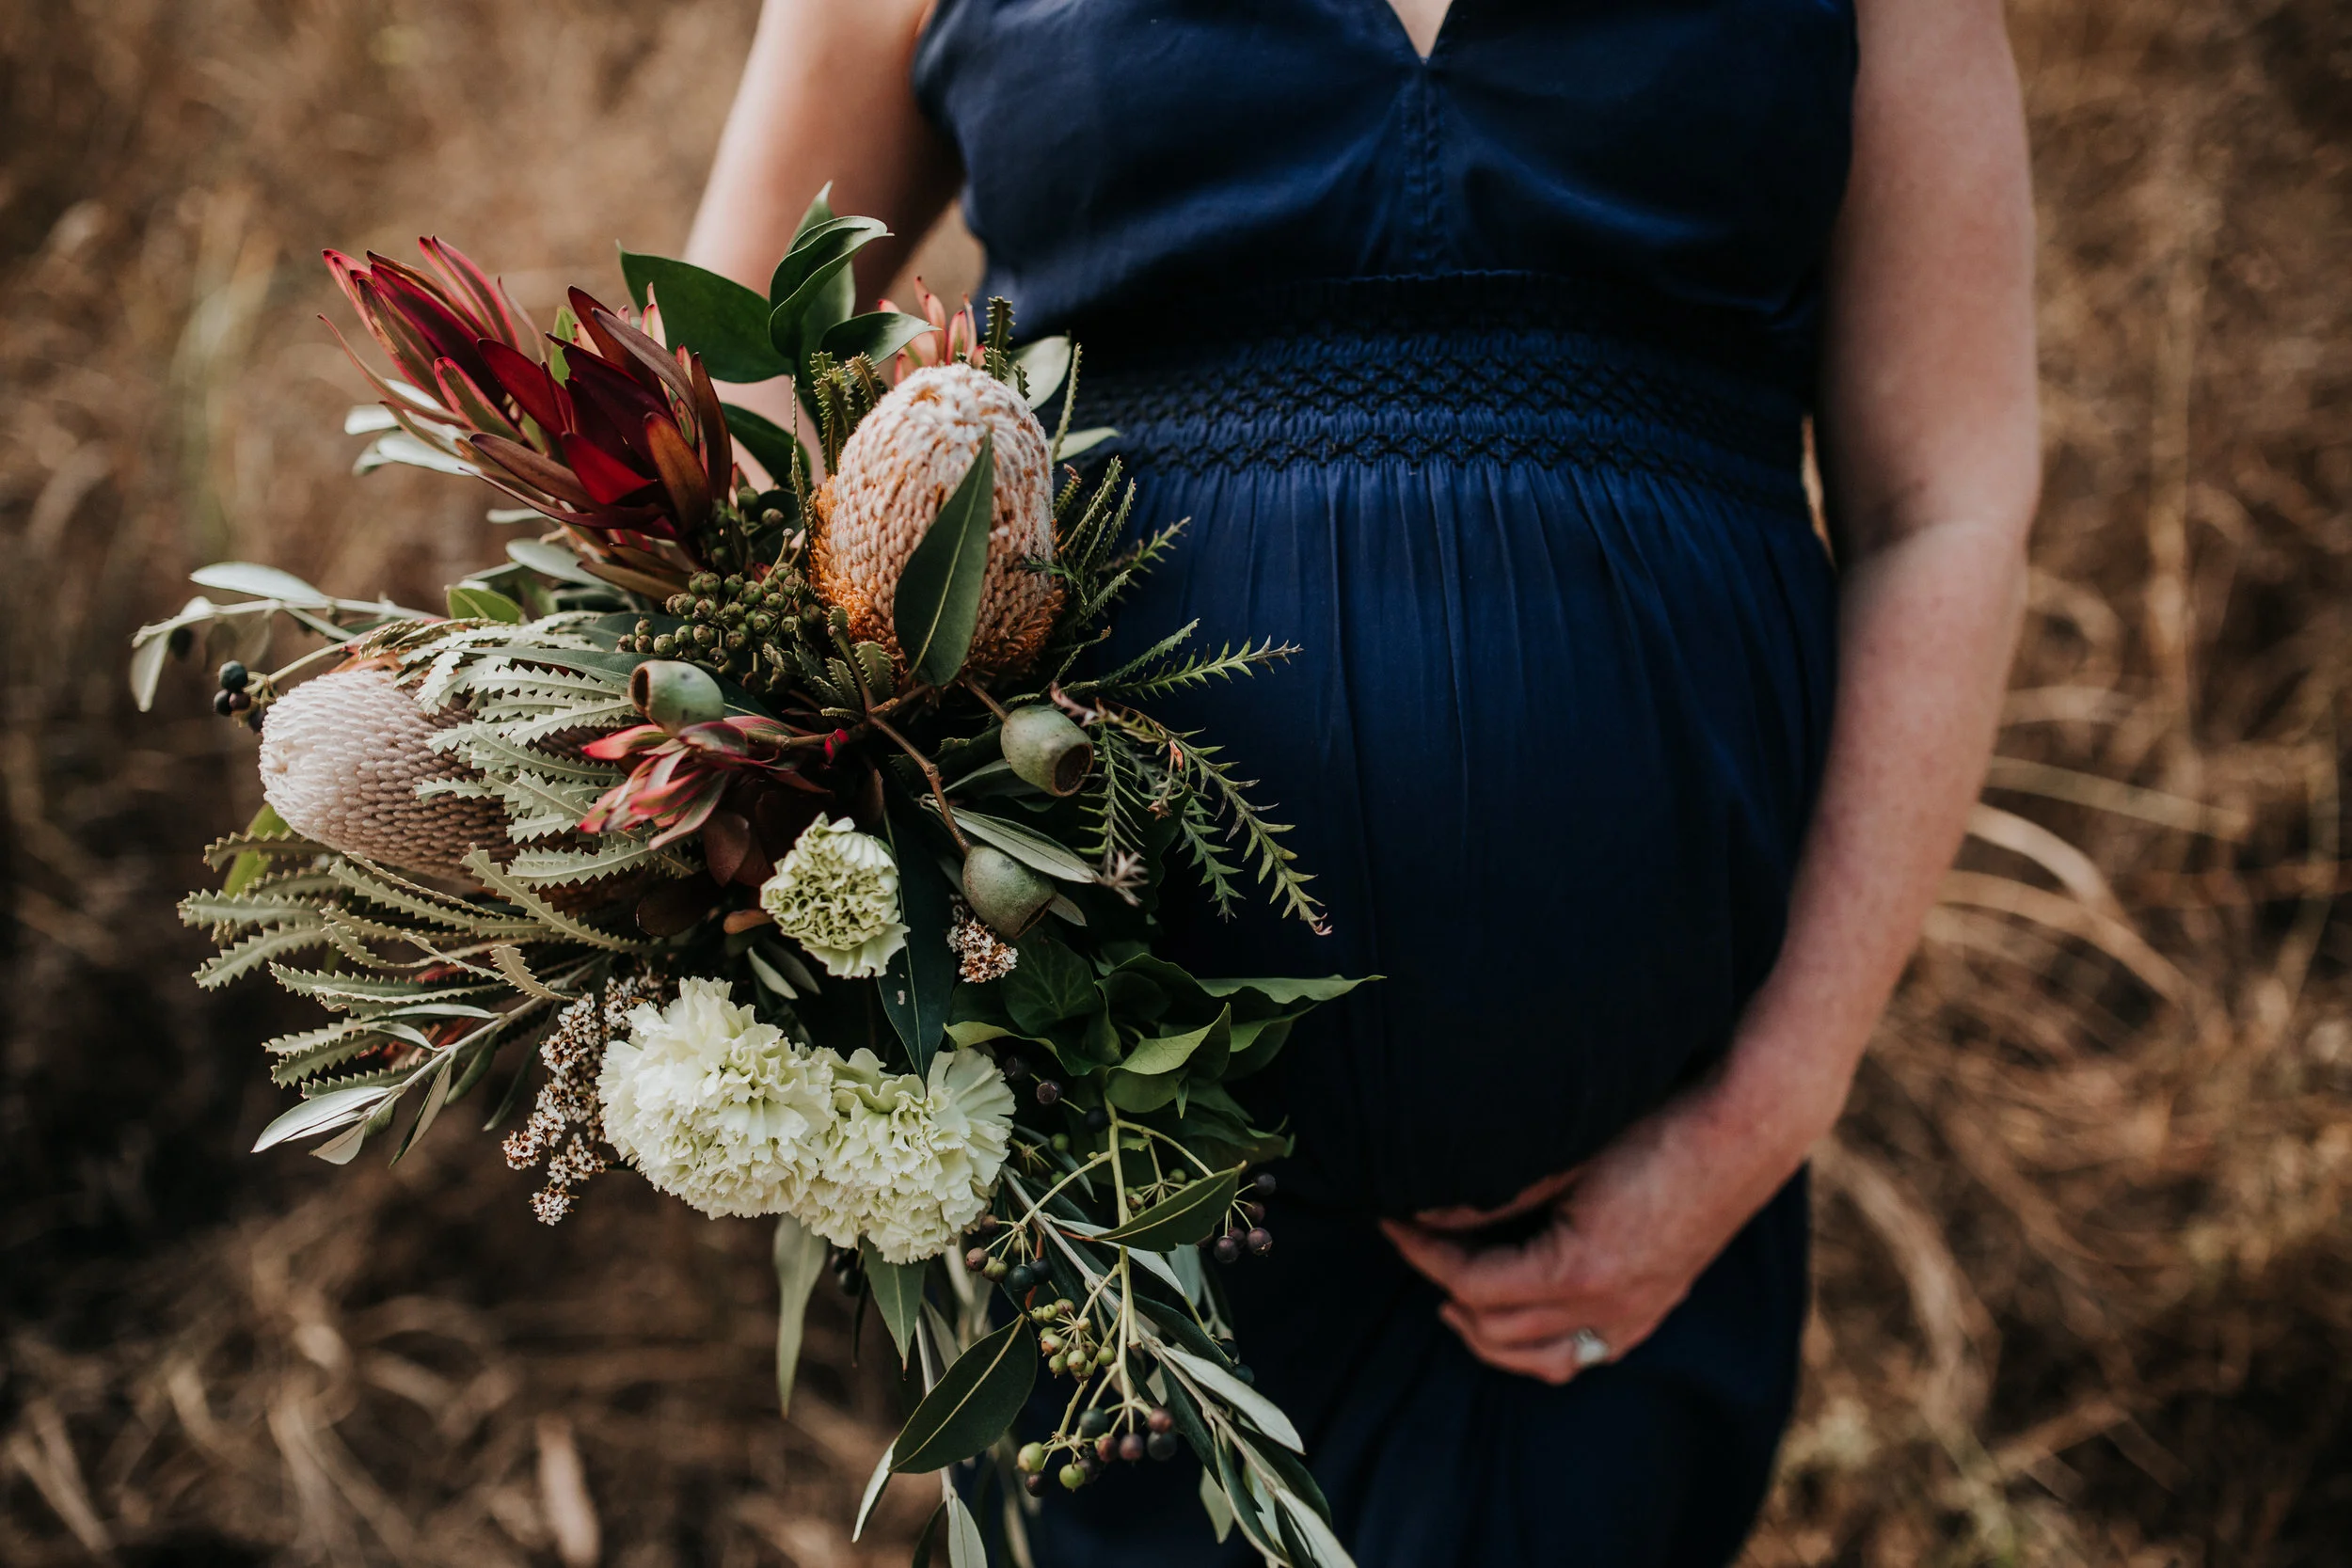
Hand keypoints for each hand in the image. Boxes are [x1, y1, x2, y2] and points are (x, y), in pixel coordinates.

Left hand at [1380, 1079, 1815, 1383]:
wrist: (1743, 1130)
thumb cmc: (1653, 1128)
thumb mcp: (1561, 1159)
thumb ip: (1491, 1196)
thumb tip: (1424, 1211)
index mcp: (1578, 1271)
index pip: (1471, 1284)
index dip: (1423, 1254)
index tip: (1393, 1221)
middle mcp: (1608, 1308)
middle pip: (1497, 1327)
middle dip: (1446, 1287)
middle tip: (1416, 1246)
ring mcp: (1636, 1314)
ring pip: (1542, 1360)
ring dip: (1489, 1334)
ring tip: (1454, 1297)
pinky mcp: (1654, 1307)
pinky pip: (1586, 1352)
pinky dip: (1543, 1345)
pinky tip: (1525, 1314)